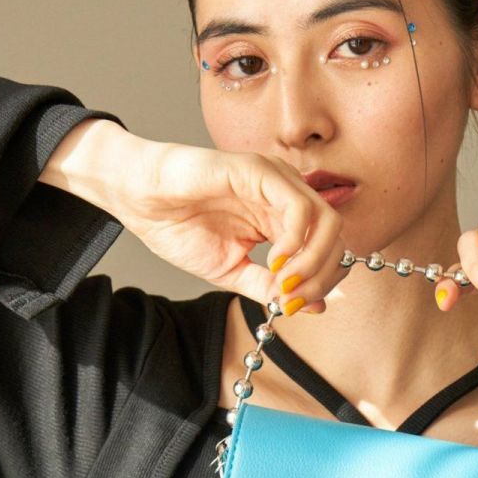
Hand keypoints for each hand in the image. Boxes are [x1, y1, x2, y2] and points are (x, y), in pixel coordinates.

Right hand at [110, 139, 349, 314]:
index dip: (321, 283)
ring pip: (326, 221)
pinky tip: (274, 260)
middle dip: (321, 277)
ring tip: (283, 282)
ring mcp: (276, 179)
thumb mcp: (232, 271)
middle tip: (292, 299)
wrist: (140, 202)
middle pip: (336, 236)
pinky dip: (295, 241)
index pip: (328, 248)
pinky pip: (299, 207)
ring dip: (312, 262)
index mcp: (282, 218)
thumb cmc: (179, 227)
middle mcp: (286, 195)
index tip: (295, 306)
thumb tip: (313, 306)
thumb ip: (269, 287)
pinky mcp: (260, 170)